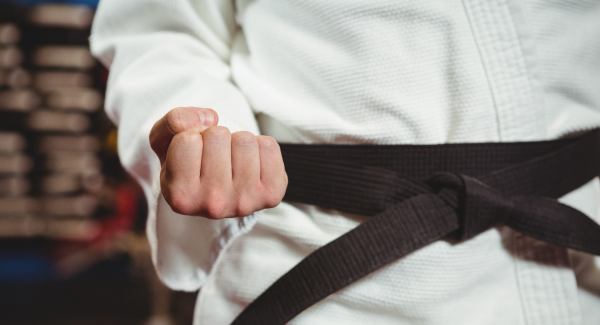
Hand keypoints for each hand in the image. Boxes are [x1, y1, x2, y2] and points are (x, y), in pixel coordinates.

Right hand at [149, 107, 287, 218]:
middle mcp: (212, 205)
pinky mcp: (271, 194)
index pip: (188, 139)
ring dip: (238, 141)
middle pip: (218, 135)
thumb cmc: (191, 164)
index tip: (194, 152)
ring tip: (232, 159)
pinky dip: (260, 147)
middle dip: (216, 136)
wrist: (221, 190)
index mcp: (180, 196)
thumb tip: (210, 118)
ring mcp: (244, 202)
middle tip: (215, 155)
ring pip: (244, 139)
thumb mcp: (166, 142)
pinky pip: (269, 146)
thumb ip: (173, 121)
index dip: (191, 135)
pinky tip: (251, 164)